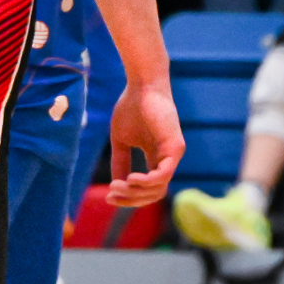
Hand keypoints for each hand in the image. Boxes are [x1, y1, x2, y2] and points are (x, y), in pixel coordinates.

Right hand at [106, 80, 183, 207]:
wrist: (142, 85)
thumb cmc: (131, 107)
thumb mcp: (121, 141)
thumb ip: (121, 162)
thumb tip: (116, 186)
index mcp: (156, 157)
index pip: (147, 189)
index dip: (129, 197)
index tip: (108, 197)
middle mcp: (167, 159)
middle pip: (153, 194)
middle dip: (131, 199)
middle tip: (111, 194)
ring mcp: (173, 154)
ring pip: (158, 189)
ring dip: (135, 192)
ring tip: (118, 185)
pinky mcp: (175, 147)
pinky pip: (163, 175)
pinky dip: (147, 182)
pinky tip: (131, 179)